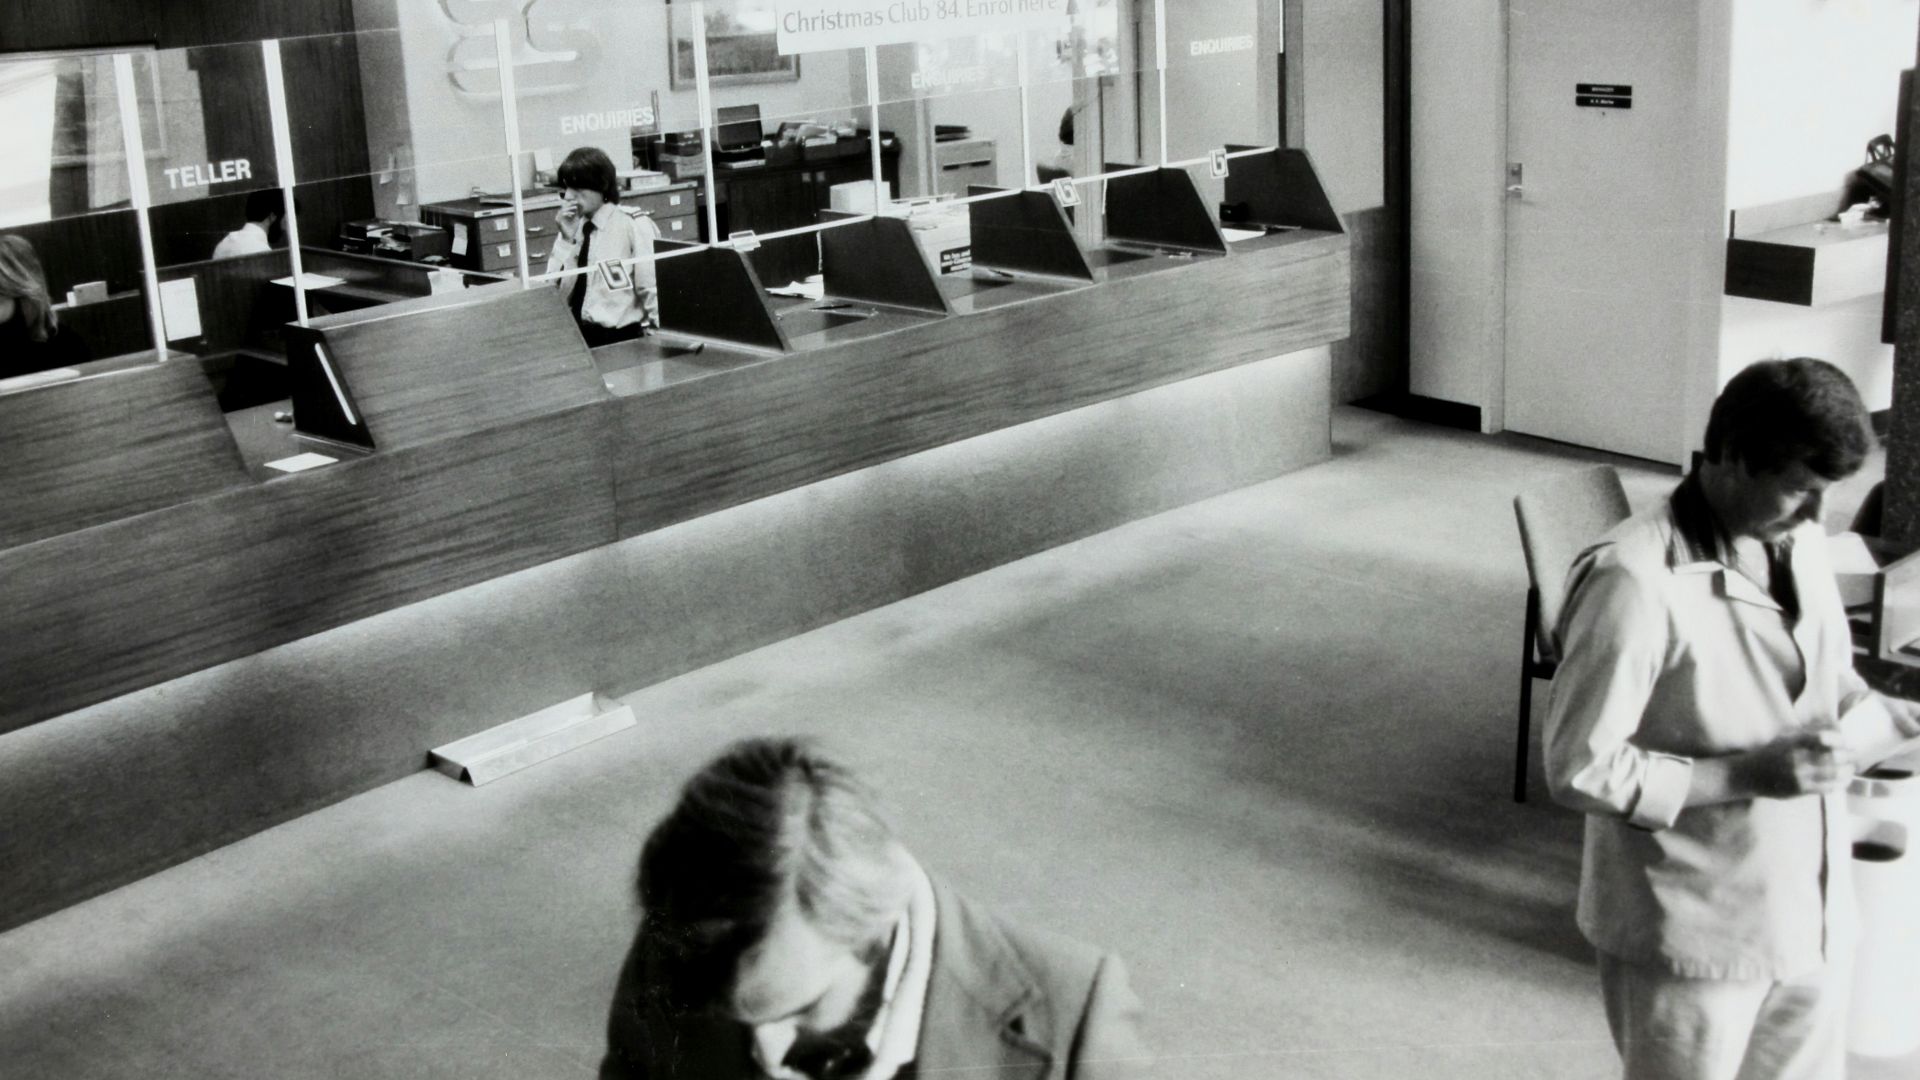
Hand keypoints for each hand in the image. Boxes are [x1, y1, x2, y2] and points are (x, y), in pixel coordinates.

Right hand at [557, 202, 582, 242]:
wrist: (569, 237)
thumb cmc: (572, 229)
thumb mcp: (576, 219)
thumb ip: (577, 214)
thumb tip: (579, 207)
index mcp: (563, 215)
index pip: (566, 206)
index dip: (571, 203)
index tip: (577, 202)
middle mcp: (559, 216)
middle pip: (563, 206)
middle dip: (570, 204)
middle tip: (576, 202)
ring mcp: (558, 218)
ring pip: (563, 210)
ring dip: (569, 208)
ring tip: (575, 207)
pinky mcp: (558, 221)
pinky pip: (562, 214)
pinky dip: (567, 213)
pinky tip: (572, 214)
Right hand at [1736, 730, 1855, 797]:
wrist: (1748, 775)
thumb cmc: (1769, 753)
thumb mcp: (1784, 737)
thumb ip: (1807, 733)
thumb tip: (1834, 727)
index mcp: (1793, 742)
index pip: (1823, 737)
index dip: (1839, 739)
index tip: (1845, 742)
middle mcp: (1797, 758)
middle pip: (1834, 756)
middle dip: (1849, 756)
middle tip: (1855, 755)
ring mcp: (1799, 775)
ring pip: (1834, 773)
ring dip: (1848, 771)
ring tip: (1851, 769)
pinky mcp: (1800, 790)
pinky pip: (1827, 787)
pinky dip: (1839, 784)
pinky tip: (1843, 781)